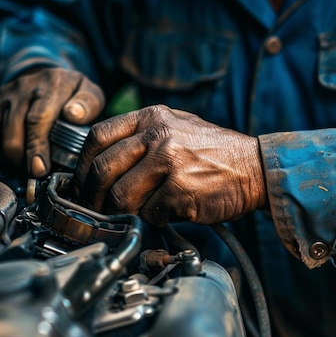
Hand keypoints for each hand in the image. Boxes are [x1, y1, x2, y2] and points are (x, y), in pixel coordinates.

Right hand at [0, 68, 103, 176]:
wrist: (48, 78)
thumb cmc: (73, 95)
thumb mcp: (91, 94)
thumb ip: (88, 104)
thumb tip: (73, 115)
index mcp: (52, 84)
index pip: (38, 119)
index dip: (36, 147)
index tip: (39, 169)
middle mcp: (24, 86)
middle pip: (13, 129)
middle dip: (20, 158)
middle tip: (32, 173)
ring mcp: (5, 94)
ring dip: (6, 156)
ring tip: (21, 168)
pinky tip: (7, 160)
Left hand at [74, 105, 267, 225]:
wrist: (255, 167)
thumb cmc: (215, 151)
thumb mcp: (176, 127)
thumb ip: (141, 137)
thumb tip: (102, 162)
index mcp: (152, 117)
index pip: (98, 137)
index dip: (82, 165)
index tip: (80, 183)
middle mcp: (158, 134)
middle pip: (102, 169)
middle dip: (92, 196)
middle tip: (95, 209)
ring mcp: (169, 161)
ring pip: (120, 196)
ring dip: (123, 212)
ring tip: (135, 213)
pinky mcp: (180, 190)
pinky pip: (149, 213)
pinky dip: (152, 219)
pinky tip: (166, 214)